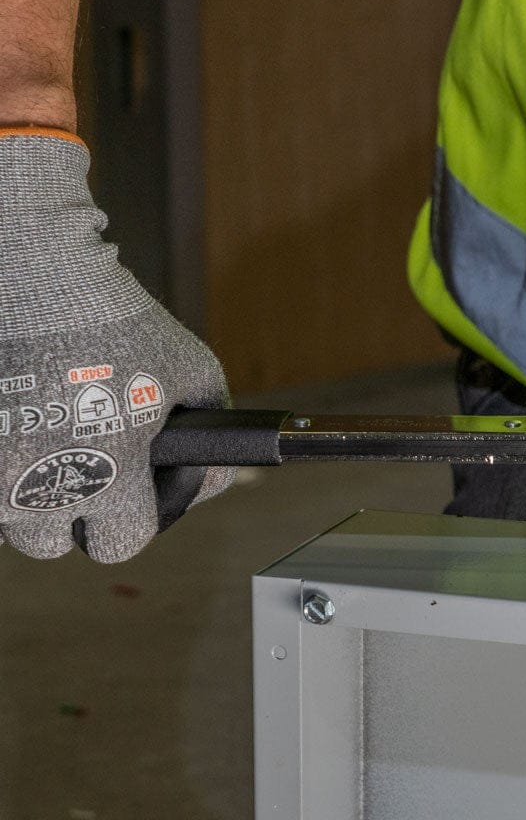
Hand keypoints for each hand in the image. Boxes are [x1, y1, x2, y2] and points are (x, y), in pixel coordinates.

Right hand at [0, 129, 232, 562]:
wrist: (40, 275)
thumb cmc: (120, 322)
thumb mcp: (194, 372)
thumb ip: (211, 431)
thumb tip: (211, 474)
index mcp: (110, 476)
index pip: (123, 544)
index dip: (139, 521)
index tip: (139, 500)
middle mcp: (43, 484)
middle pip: (57, 542)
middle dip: (77, 515)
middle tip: (91, 473)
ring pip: (9, 519)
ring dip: (31, 496)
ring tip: (53, 449)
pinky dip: (1, 471)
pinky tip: (24, 435)